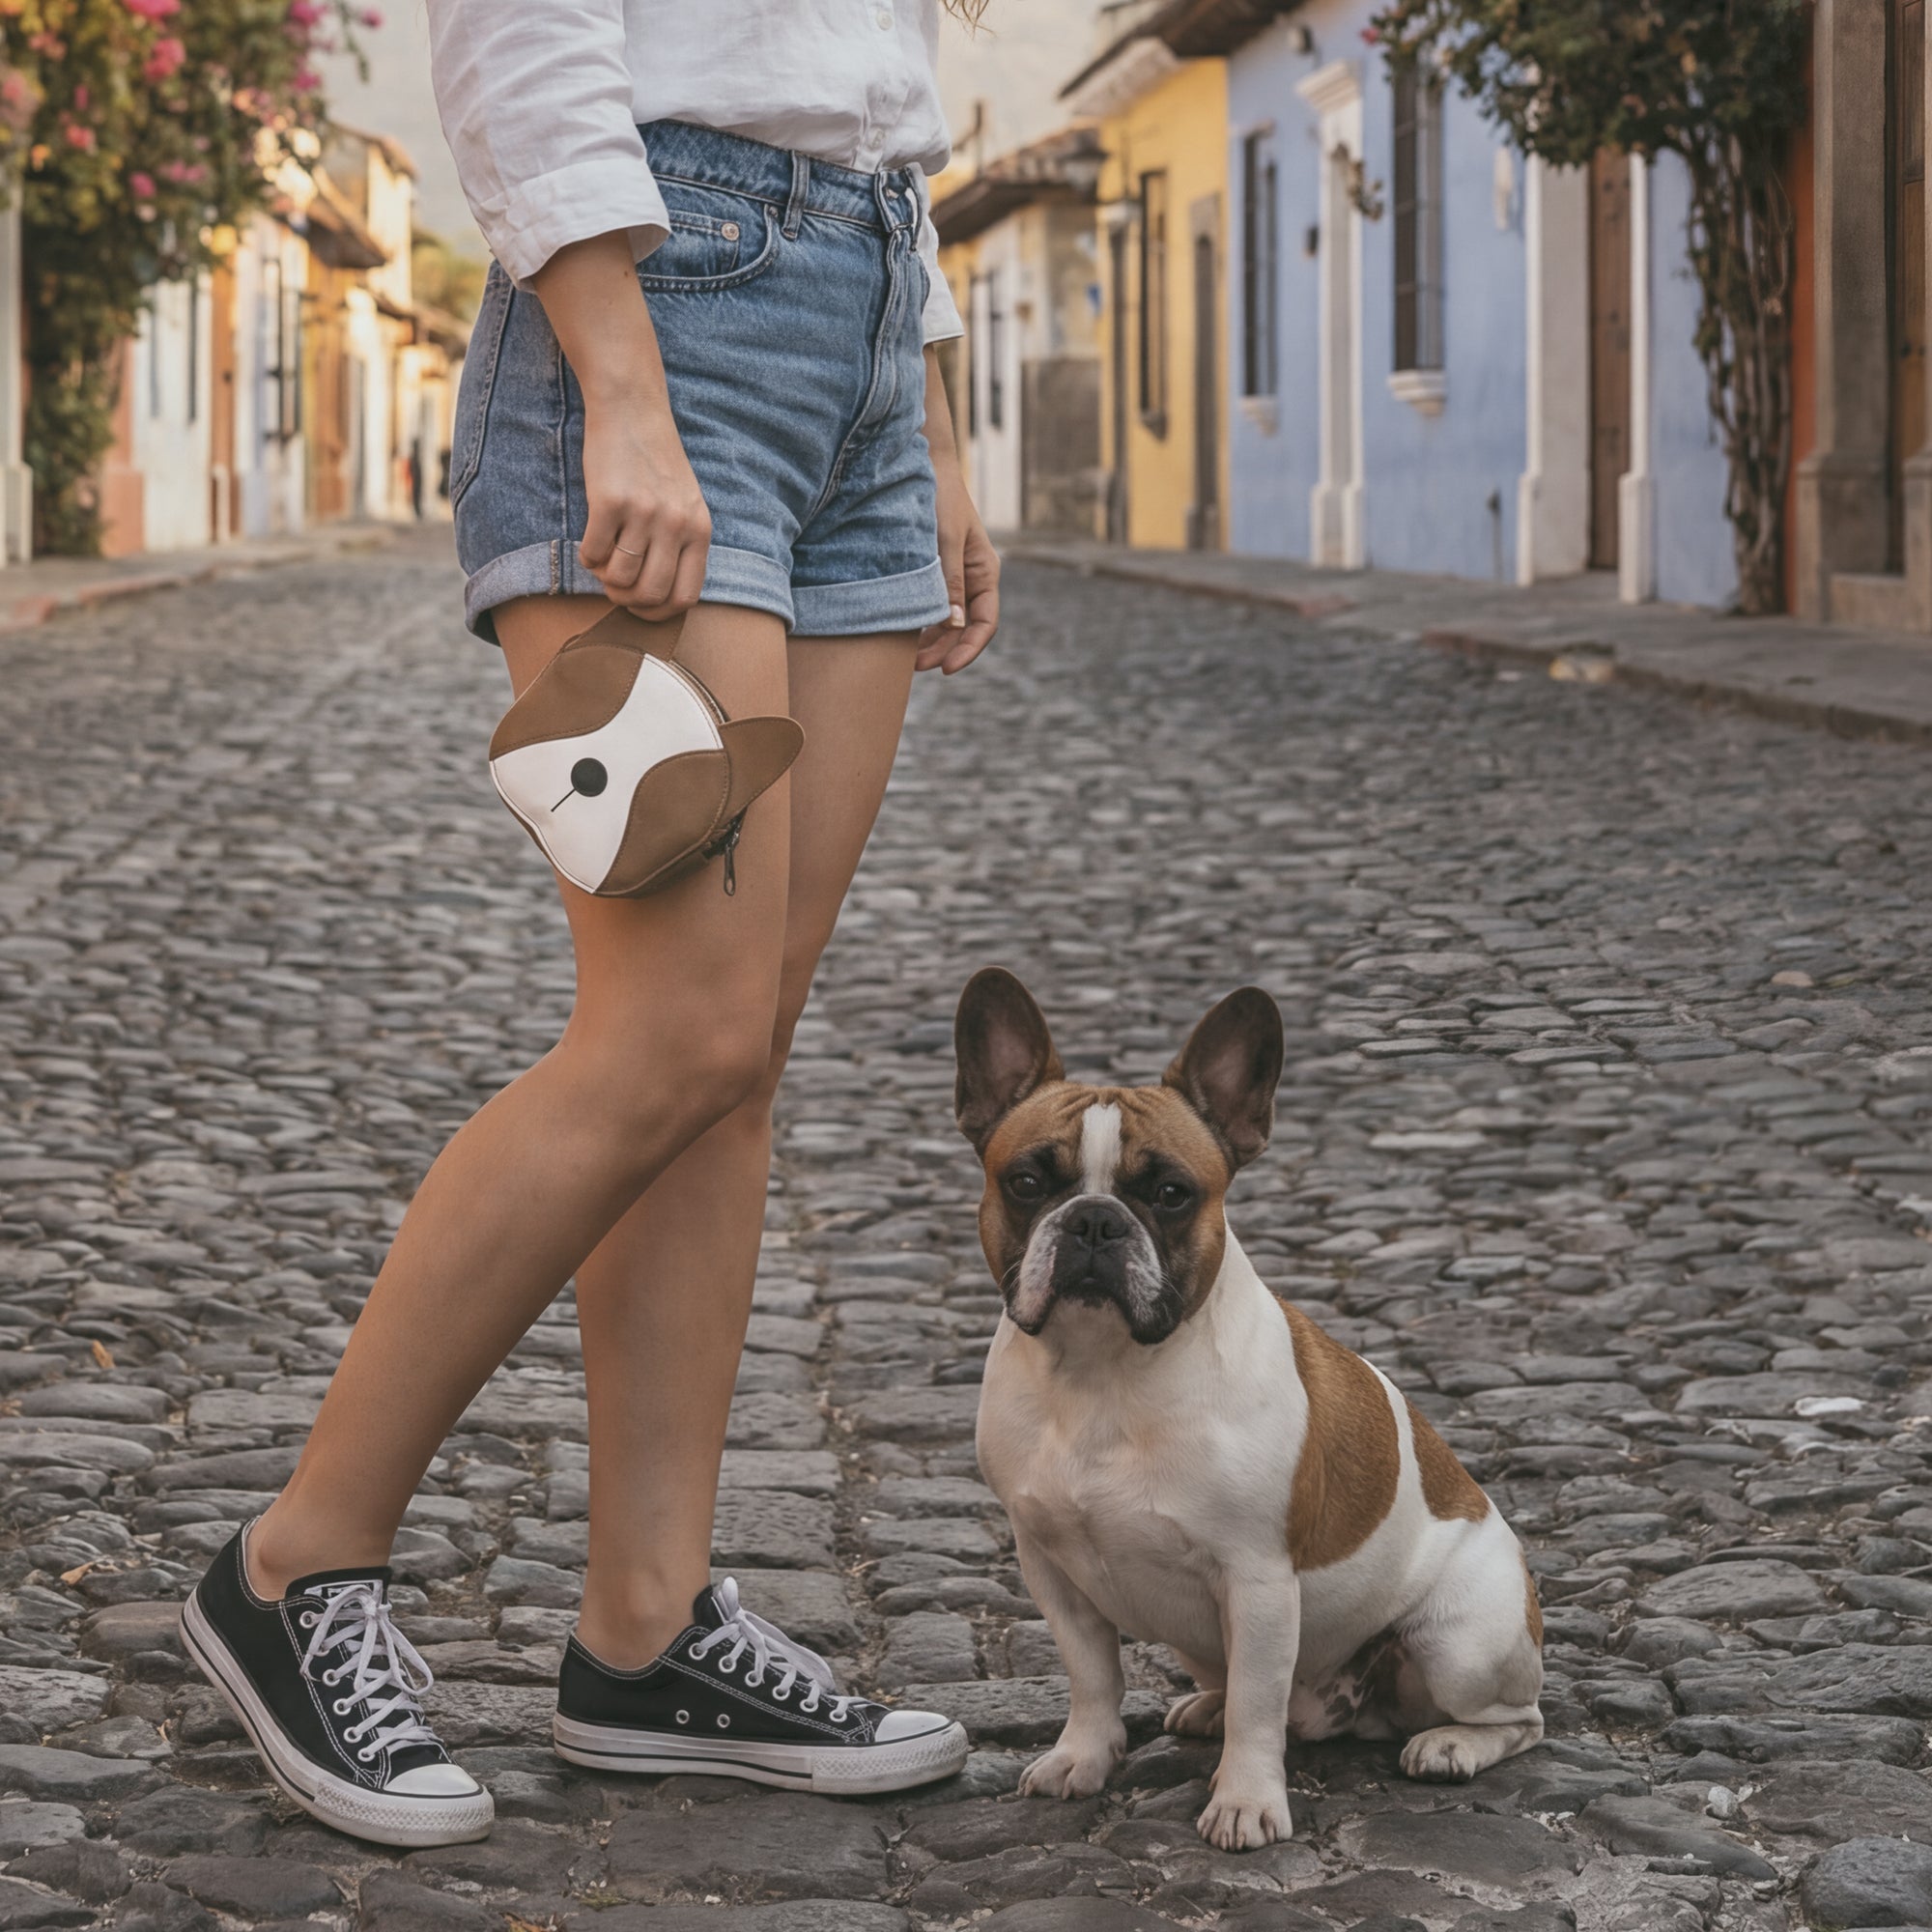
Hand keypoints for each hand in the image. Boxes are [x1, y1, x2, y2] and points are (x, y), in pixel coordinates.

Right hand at [577, 385, 711, 619]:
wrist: (632, 411)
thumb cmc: (655, 463)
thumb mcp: (685, 505)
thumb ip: (681, 545)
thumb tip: (658, 597)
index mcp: (699, 530)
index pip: (686, 597)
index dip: (660, 612)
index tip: (641, 606)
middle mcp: (676, 525)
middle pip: (650, 595)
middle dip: (627, 600)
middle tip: (614, 585)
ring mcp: (644, 513)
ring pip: (619, 578)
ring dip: (604, 577)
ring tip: (603, 557)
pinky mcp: (609, 501)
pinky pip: (593, 554)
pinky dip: (587, 557)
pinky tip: (590, 540)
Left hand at [916, 346, 998, 673]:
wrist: (920, 461)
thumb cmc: (937, 496)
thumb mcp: (945, 539)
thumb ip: (950, 582)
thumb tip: (952, 625)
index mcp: (985, 571)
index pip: (984, 623)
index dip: (967, 650)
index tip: (945, 669)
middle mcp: (971, 577)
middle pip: (963, 628)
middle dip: (943, 650)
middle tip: (915, 668)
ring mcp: (951, 575)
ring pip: (944, 621)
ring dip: (928, 640)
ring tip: (903, 657)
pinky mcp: (930, 570)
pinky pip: (927, 605)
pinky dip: (917, 621)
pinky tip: (897, 629)